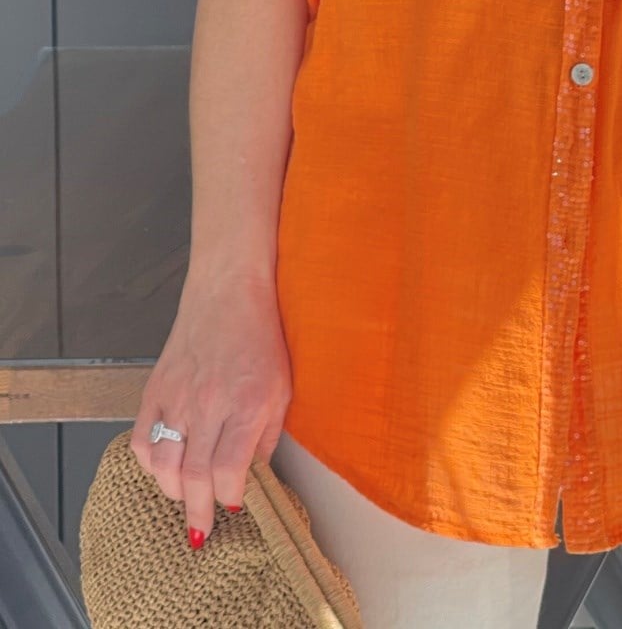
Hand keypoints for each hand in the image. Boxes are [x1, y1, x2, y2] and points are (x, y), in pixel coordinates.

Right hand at [130, 267, 292, 549]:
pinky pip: (141, 439)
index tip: (235, 505)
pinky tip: (165, 466)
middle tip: (202, 529)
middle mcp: (208, 403)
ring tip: (186, 496)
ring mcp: (177, 396)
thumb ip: (267, 435)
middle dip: (198, 512)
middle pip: (193, 477)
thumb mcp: (282, 387)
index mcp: (245, 403)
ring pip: (162, 464)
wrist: (228, 290)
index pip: (228, 472)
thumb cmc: (261, 336)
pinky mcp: (156, 387)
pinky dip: (149, 462)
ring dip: (173, 491)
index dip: (229, 498)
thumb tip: (252, 476)